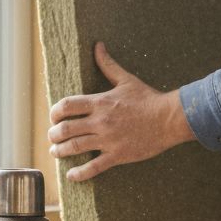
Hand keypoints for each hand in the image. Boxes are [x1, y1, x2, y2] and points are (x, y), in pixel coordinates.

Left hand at [48, 42, 196, 181]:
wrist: (168, 119)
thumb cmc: (148, 99)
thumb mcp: (126, 79)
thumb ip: (108, 64)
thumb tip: (98, 45)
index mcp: (100, 102)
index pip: (67, 106)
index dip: (55, 112)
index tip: (54, 117)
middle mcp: (100, 121)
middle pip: (66, 129)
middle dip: (54, 134)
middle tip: (52, 137)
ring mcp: (108, 139)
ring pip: (75, 147)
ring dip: (60, 151)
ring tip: (56, 152)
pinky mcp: (117, 155)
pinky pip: (94, 167)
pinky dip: (79, 173)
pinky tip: (71, 175)